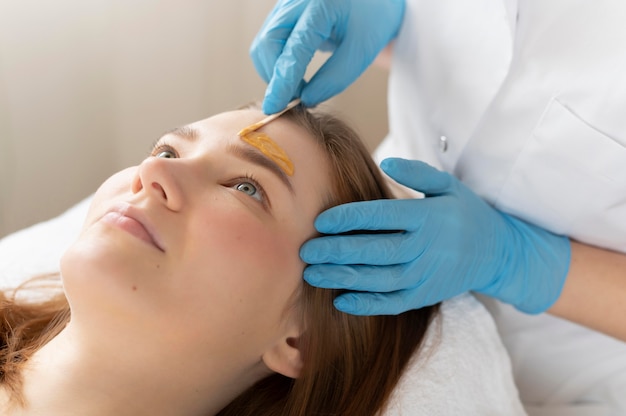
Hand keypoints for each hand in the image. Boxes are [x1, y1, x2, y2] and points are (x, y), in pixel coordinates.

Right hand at [250, 0, 404, 113]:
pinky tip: (294, 71)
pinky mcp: (284, 11)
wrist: (375, 0)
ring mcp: (287, 3)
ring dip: (274, 70)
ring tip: (298, 85)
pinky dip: (277, 60)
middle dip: (275, 77)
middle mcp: (297, 1)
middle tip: (296, 97)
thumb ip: (334, 78)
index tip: (274, 107)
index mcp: (320, 6)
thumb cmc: (373, 20)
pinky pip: (269, 39)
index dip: (282, 82)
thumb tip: (306, 99)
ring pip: (264, 43)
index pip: (293, 50)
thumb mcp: (361, 52)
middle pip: (268, 44)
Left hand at [300, 158, 570, 314]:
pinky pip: (393, 303)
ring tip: (312, 276)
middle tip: (304, 251)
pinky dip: (367, 305)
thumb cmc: (466, 213)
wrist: (498, 253)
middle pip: (373, 250)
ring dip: (343, 278)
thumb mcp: (449, 185)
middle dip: (336, 251)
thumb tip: (385, 163)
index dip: (347, 219)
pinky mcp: (425, 296)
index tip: (320, 221)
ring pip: (378, 280)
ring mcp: (425, 276)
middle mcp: (424, 248)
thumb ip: (417, 173)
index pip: (380, 217)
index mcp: (426, 217)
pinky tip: (340, 301)